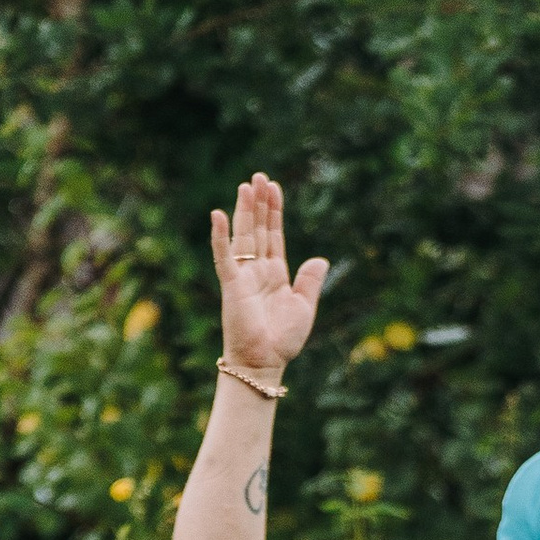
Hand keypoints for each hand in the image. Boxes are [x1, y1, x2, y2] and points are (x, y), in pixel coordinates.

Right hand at [208, 172, 328, 378]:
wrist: (265, 362)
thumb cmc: (283, 340)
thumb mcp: (304, 307)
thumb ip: (310, 282)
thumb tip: (321, 259)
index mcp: (275, 274)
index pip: (274, 235)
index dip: (275, 211)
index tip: (274, 187)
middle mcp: (257, 270)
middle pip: (258, 229)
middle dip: (259, 203)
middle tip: (259, 176)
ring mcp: (243, 275)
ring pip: (244, 236)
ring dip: (244, 211)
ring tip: (246, 185)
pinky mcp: (232, 285)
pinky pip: (224, 257)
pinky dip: (220, 237)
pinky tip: (219, 215)